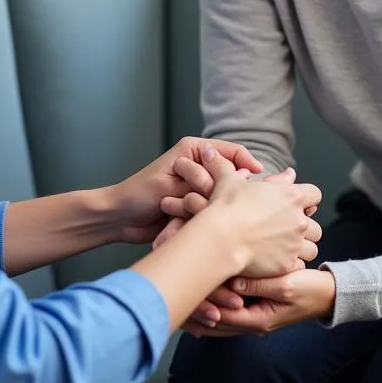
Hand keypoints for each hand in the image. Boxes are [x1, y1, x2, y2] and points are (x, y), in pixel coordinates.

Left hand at [106, 136, 263, 244]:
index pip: (230, 152)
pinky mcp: (195, 209)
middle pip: (229, 178)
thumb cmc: (139, 194)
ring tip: (189, 220)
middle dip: (226, 195)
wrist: (121, 219)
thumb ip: (203, 181)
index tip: (260, 178)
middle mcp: (198, 168)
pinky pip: (209, 217)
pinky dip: (201, 225)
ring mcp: (198, 190)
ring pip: (220, 201)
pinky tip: (182, 230)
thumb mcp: (173, 183)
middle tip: (221, 207)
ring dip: (209, 213)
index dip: (247, 163)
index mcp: (193, 151)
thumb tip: (235, 179)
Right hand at [154, 168, 321, 324]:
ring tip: (282, 247)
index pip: (315, 194)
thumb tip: (214, 151)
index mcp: (291, 196)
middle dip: (304, 227)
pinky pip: (298, 266)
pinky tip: (274, 261)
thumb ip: (231, 165)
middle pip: (316, 226)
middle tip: (285, 228)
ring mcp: (295, 244)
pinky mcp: (287, 264)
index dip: (305, 198)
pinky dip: (289, 264)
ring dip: (300, 248)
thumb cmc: (226, 206)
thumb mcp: (229, 179)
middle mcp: (299, 220)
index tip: (293, 203)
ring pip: (311, 248)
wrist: (221, 237)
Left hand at [182, 268, 335, 337]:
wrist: (324, 295)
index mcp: (257, 319)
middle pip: (214, 322)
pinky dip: (211, 305)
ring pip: (217, 320)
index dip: (202, 303)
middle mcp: (250, 322)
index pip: (221, 315)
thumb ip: (259, 284)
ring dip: (199, 309)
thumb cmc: (307, 289)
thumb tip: (233, 280)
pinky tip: (198, 295)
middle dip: (194, 311)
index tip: (185, 289)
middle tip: (171, 296)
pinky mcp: (251, 308)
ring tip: (177, 296)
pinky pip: (225, 311)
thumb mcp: (285, 285)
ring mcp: (250, 317)